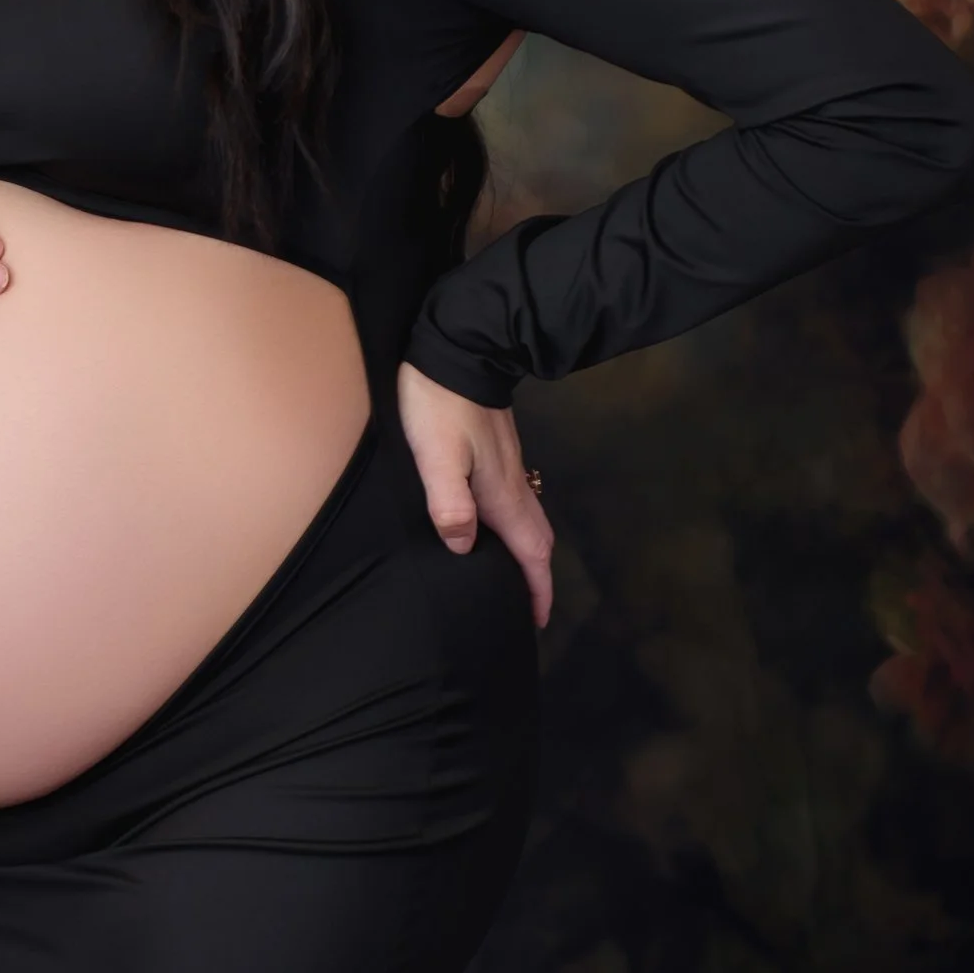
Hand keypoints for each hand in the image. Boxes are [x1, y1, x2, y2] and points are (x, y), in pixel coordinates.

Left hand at [394, 358, 553, 628]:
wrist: (459, 350)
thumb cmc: (440, 405)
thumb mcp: (435, 456)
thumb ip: (450, 502)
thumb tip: (462, 547)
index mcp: (500, 493)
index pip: (530, 553)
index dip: (536, 590)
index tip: (537, 622)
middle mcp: (512, 484)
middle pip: (536, 541)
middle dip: (537, 578)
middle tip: (530, 610)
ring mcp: (507, 466)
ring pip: (528, 521)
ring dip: (528, 554)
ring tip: (516, 579)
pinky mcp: (497, 453)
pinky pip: (515, 504)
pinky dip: (515, 529)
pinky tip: (495, 530)